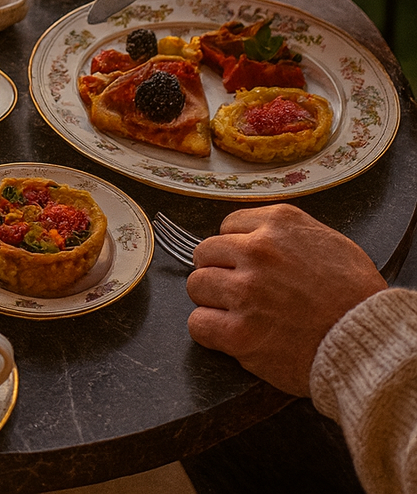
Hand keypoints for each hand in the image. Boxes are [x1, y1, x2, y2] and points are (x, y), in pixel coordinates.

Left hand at [186, 204, 385, 395]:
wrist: (368, 342)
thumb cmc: (355, 295)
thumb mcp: (325, 240)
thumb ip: (284, 234)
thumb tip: (253, 236)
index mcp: (278, 223)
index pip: (227, 225)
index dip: (235, 248)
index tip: (244, 265)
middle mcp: (257, 251)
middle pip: (205, 253)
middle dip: (219, 272)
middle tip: (237, 290)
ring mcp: (246, 292)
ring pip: (197, 286)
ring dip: (212, 300)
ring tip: (235, 313)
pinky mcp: (240, 334)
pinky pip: (198, 324)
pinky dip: (209, 330)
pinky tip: (228, 335)